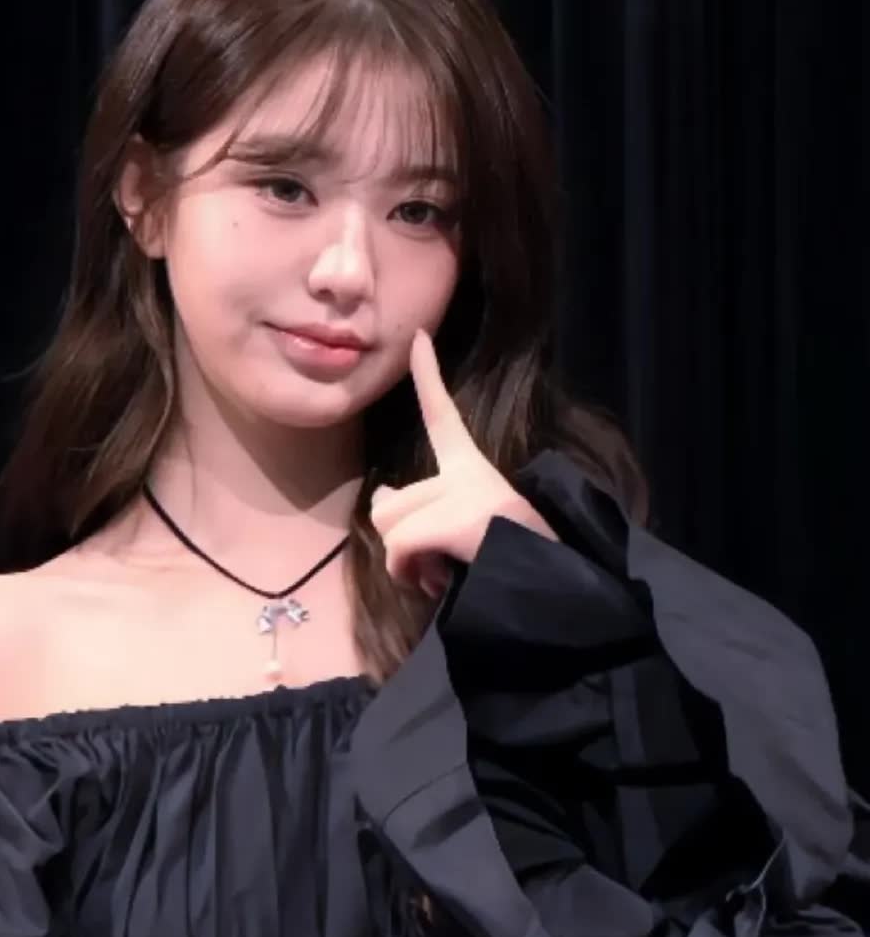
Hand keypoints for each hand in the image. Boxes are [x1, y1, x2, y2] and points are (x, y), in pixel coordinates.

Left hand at [370, 329, 559, 595]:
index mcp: (476, 472)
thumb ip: (419, 511)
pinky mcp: (461, 519)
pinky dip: (408, 574)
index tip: (418, 337)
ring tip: (444, 575)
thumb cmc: (505, 572)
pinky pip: (399, 547)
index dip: (429, 376)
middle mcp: (471, 475)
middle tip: (436, 565)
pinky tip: (441, 583)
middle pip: (389, 502)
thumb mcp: (459, 535)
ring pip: (389, 527)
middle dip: (398, 543)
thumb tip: (383, 494)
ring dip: (404, 564)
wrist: (554, 599)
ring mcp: (468, 494)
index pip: (444, 417)